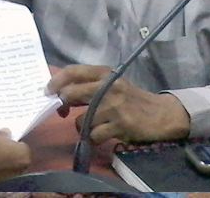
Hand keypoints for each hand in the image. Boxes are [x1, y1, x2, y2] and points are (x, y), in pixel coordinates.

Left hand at [48, 64, 190, 143]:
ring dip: (83, 127)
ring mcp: (114, 106)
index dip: (56, 80)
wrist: (161, 114)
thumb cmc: (132, 99)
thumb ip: (91, 86)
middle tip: (63, 111)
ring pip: (82, 120)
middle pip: (72, 92)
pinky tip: (103, 135)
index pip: (74, 71)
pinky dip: (94, 138)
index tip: (47, 90)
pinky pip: (94, 135)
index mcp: (105, 73)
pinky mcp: (120, 124)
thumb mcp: (113, 84)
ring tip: (94, 126)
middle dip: (63, 104)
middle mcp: (108, 86)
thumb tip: (61, 92)